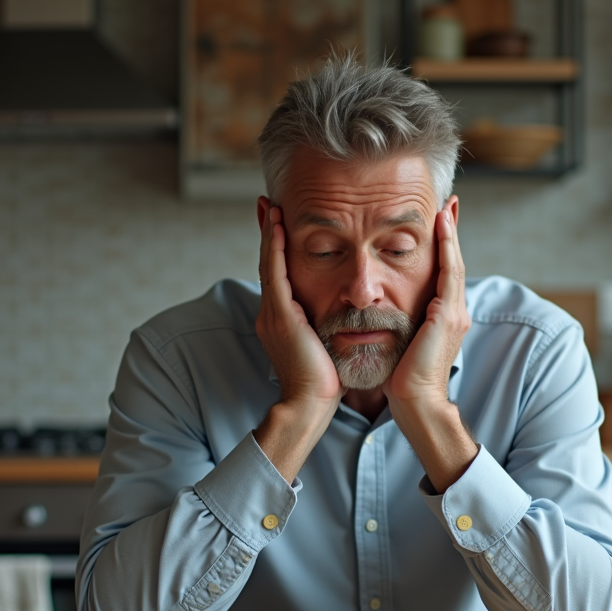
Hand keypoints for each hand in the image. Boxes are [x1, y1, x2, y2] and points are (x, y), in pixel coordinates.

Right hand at [253, 198, 342, 482]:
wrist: (310, 406)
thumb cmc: (325, 383)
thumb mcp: (325, 347)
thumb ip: (327, 327)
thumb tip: (344, 318)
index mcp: (281, 320)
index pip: (278, 275)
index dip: (277, 249)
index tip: (278, 224)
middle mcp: (272, 313)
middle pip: (268, 263)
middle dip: (267, 233)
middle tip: (268, 204)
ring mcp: (273, 314)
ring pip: (268, 264)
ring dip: (269, 233)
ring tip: (270, 206)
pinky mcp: (280, 317)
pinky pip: (275, 274)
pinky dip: (275, 249)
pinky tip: (278, 228)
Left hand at [383, 202, 470, 409]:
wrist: (416, 404)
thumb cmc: (403, 381)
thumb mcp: (402, 343)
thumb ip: (400, 324)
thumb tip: (381, 312)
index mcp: (444, 318)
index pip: (445, 274)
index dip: (444, 247)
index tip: (439, 221)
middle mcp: (455, 312)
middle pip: (455, 262)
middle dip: (452, 232)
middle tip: (450, 203)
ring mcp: (454, 313)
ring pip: (455, 263)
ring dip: (451, 233)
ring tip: (447, 207)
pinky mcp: (447, 316)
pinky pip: (450, 273)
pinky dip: (448, 248)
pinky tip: (442, 227)